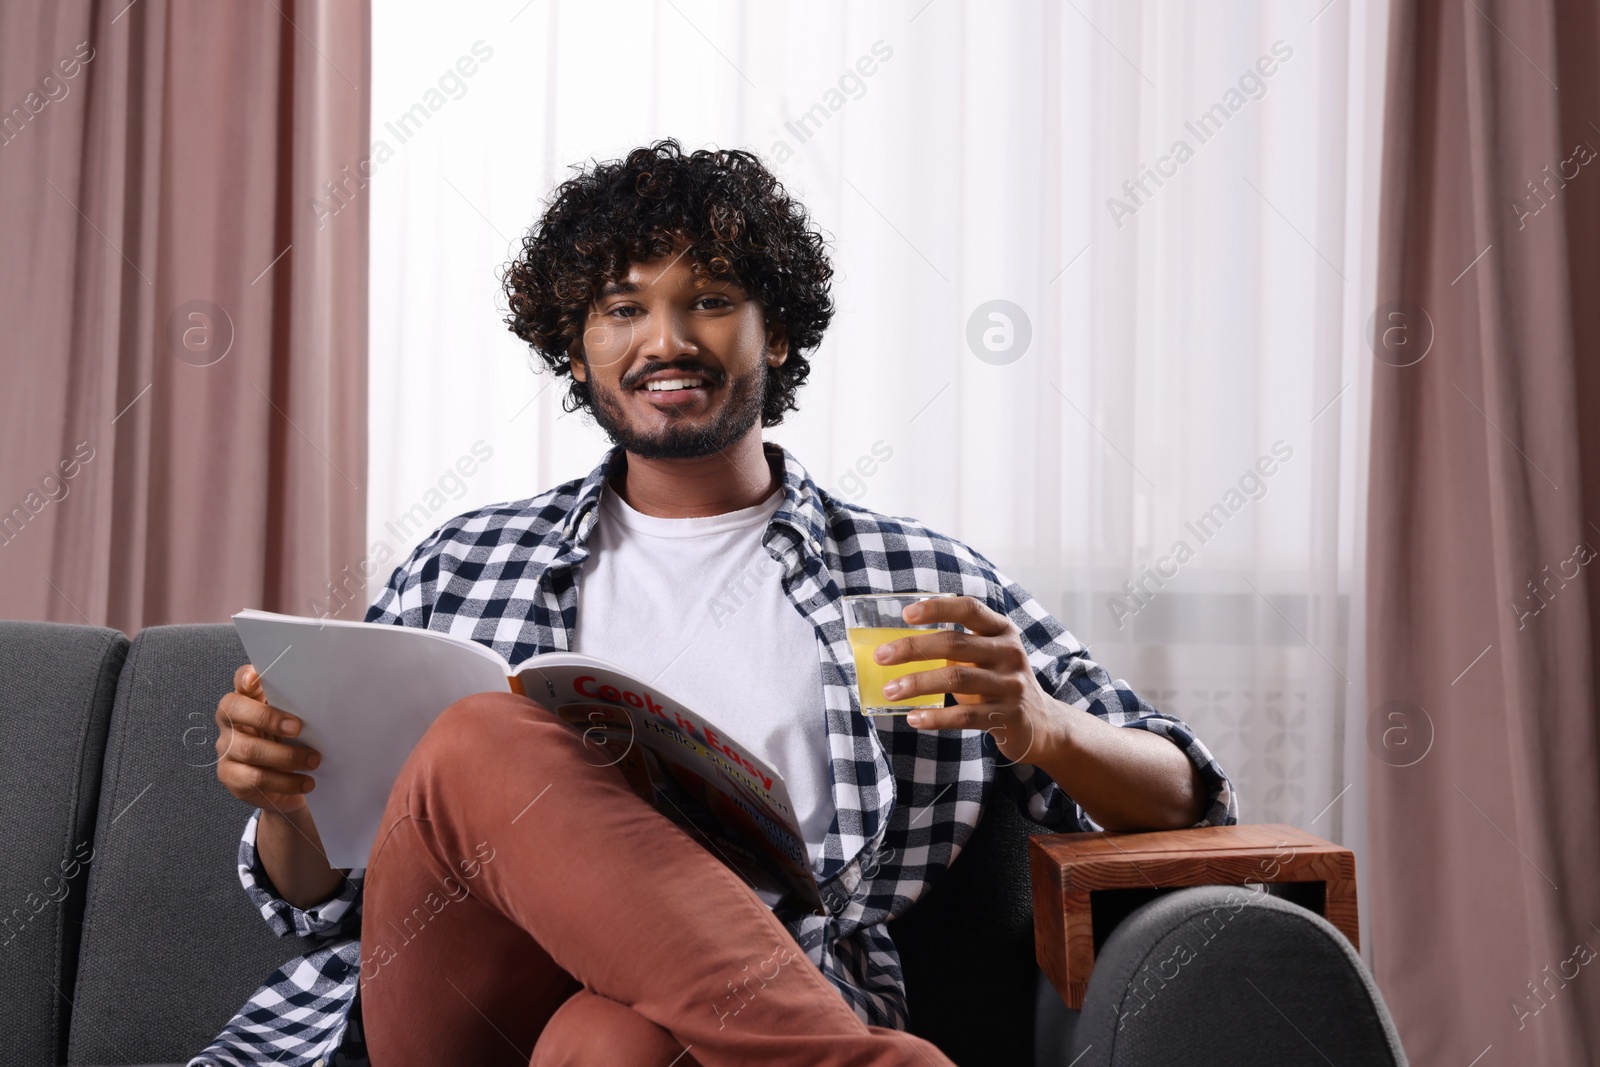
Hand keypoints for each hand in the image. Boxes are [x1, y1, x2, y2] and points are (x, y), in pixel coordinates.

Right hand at [215, 664, 320, 812]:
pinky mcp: (230, 776)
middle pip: (235, 711)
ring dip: (287, 756)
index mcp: (247, 700)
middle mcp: (230, 722)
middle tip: (298, 728)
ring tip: (313, 761)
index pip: (240, 682)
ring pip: (249, 749)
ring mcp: (226, 749)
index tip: (255, 678)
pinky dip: (285, 782)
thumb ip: (297, 705)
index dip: (244, 677)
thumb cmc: (291, 741)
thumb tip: (322, 694)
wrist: (287, 781)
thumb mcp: (294, 720)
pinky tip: (304, 782)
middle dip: (269, 718)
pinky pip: (255, 779)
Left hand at [873, 595, 1063, 765]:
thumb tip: (897, 646)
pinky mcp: (1008, 716)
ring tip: (890, 691)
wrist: (1042, 724)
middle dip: (912, 649)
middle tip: (881, 657)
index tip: (905, 615)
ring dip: (917, 684)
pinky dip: (935, 717)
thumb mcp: (986, 655)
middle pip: (954, 644)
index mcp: (1001, 631)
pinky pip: (965, 716)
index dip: (937, 609)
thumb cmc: (998, 683)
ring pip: (957, 679)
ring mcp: (1011, 685)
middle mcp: (1009, 653)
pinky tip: (913, 718)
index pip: (969, 609)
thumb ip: (955, 645)